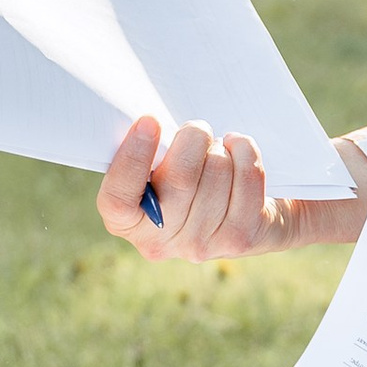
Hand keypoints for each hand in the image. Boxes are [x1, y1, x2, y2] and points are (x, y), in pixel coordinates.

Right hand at [98, 113, 276, 259]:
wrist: (238, 221)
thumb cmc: (183, 178)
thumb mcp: (154, 170)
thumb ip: (146, 153)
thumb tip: (151, 121)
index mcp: (126, 222)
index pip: (118, 198)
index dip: (133, 157)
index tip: (149, 121)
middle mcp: (160, 241)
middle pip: (180, 177)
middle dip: (193, 137)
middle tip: (196, 129)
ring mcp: (201, 244)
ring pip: (217, 170)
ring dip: (220, 146)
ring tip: (216, 149)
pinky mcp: (240, 238)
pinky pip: (247, 175)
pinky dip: (245, 150)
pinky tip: (237, 149)